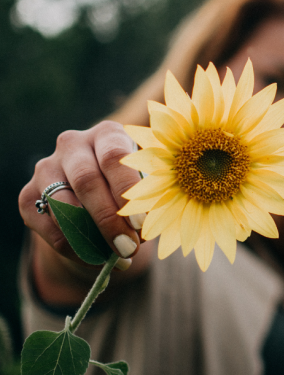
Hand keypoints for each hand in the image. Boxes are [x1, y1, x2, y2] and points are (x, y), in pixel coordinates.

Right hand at [19, 121, 142, 263]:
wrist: (98, 194)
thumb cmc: (132, 186)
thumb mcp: (145, 184)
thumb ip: (145, 199)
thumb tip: (141, 231)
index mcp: (107, 134)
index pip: (114, 156)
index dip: (127, 191)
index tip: (141, 223)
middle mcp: (73, 145)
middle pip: (86, 180)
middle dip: (109, 219)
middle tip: (129, 247)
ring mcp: (46, 168)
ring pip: (63, 204)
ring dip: (90, 237)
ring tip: (117, 257)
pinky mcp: (28, 195)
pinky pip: (49, 226)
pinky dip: (74, 248)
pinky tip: (96, 260)